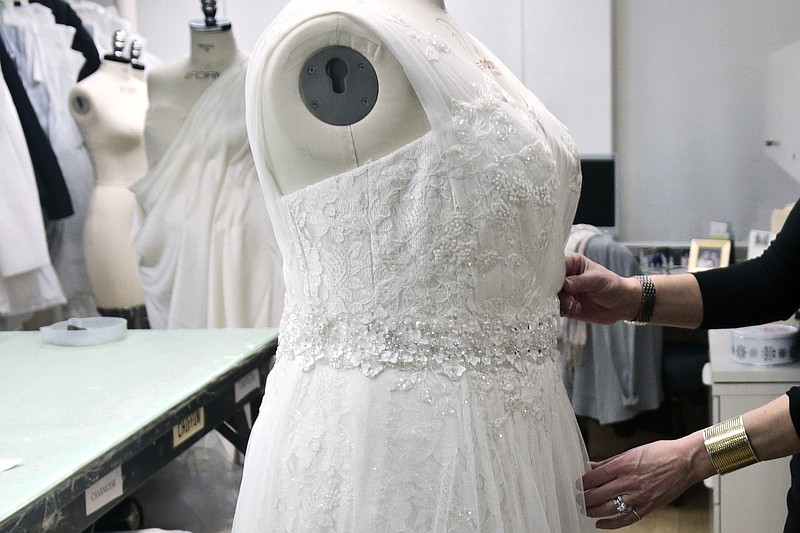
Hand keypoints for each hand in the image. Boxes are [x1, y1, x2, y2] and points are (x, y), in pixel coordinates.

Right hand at [559, 252, 638, 323]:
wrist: (622, 305)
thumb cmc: (613, 286)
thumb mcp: (597, 280)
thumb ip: (579, 282)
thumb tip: (563, 284)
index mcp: (572, 263)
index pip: (555, 265)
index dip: (551, 273)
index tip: (556, 282)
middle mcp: (566, 277)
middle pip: (550, 282)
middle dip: (556, 291)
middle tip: (569, 297)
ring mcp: (565, 292)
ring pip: (552, 297)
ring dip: (562, 303)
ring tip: (576, 305)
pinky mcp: (566, 306)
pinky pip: (556, 308)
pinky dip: (561, 310)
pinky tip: (575, 309)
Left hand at [581, 438, 703, 528]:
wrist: (686, 461)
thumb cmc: (662, 453)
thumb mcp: (631, 452)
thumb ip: (610, 462)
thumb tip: (593, 466)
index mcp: (623, 465)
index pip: (594, 477)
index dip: (582, 482)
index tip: (577, 484)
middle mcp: (629, 482)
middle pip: (598, 494)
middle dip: (584, 497)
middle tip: (578, 497)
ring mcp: (638, 496)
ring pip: (608, 508)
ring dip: (593, 511)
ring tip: (585, 509)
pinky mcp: (648, 507)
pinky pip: (626, 519)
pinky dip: (611, 524)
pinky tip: (601, 523)